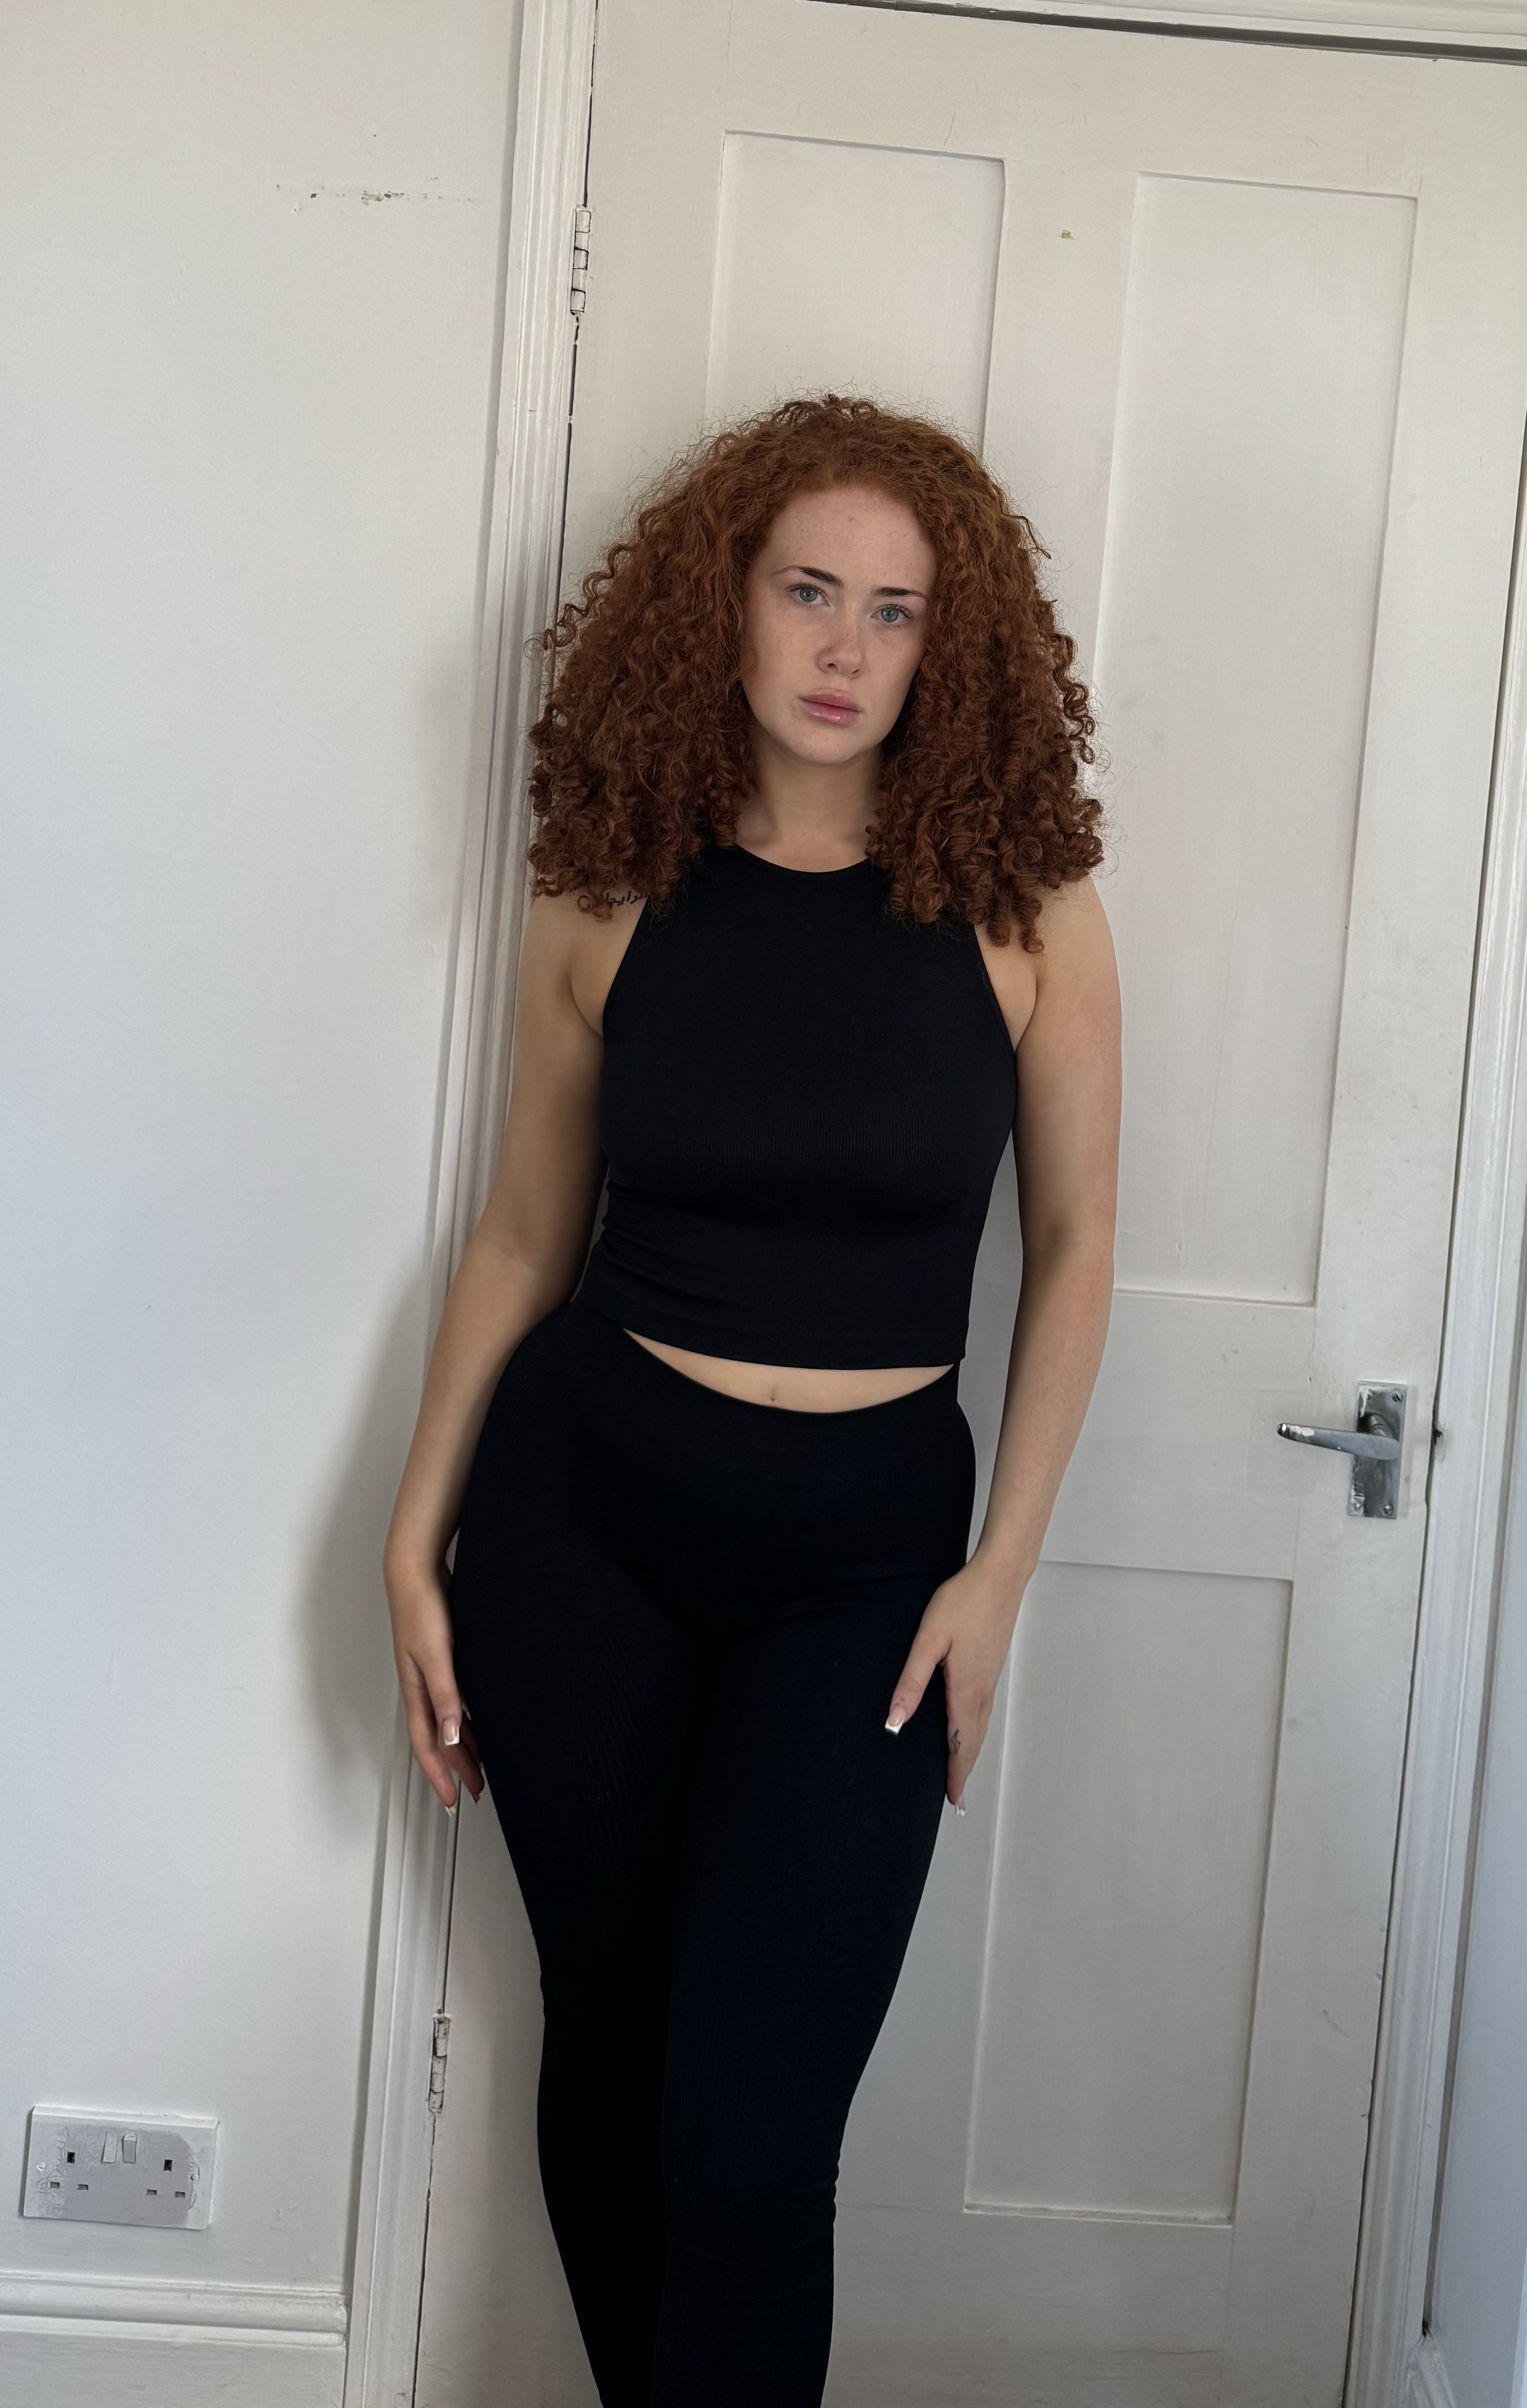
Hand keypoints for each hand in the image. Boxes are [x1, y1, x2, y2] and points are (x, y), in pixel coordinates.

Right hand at [383, 1554, 484, 1811]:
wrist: (418, 1571)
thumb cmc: (421, 1608)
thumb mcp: (436, 1655)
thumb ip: (445, 1695)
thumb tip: (452, 1737)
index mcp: (417, 1692)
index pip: (426, 1746)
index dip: (439, 1776)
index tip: (453, 1801)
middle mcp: (423, 1688)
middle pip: (438, 1740)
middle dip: (454, 1769)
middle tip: (474, 1791)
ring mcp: (432, 1675)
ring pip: (447, 1723)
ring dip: (463, 1747)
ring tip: (482, 1767)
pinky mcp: (443, 1660)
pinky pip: (454, 1702)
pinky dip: (466, 1719)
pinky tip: (480, 1722)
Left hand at [885, 1555, 1027, 1808]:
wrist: (1000, 1575)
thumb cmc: (963, 1602)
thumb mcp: (929, 1639)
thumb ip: (912, 1681)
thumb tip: (895, 1722)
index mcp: (966, 1688)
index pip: (961, 1743)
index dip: (956, 1773)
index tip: (953, 1801)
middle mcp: (983, 1688)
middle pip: (975, 1741)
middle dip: (965, 1770)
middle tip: (957, 1797)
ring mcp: (991, 1677)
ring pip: (981, 1725)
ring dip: (972, 1751)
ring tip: (961, 1769)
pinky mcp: (992, 1664)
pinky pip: (984, 1709)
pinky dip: (976, 1729)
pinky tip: (969, 1726)